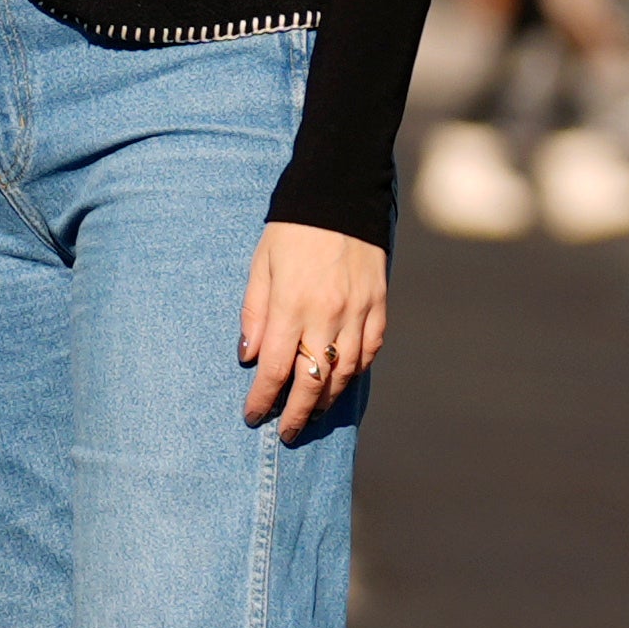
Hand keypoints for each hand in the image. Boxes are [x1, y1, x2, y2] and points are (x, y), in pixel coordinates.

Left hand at [238, 223, 388, 443]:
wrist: (340, 194)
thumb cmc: (291, 229)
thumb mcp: (261, 264)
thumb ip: (254, 313)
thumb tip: (249, 357)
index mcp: (291, 305)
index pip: (276, 368)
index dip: (263, 398)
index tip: (252, 416)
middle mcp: (327, 314)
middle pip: (312, 381)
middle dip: (296, 413)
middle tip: (286, 433)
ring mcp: (358, 311)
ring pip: (345, 372)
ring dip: (327, 399)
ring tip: (312, 412)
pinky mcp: (379, 304)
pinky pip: (370, 349)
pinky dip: (356, 370)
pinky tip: (342, 380)